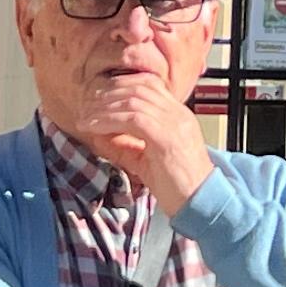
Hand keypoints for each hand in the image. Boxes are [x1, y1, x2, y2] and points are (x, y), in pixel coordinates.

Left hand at [84, 76, 219, 216]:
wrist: (200, 203)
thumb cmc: (176, 186)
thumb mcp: (146, 160)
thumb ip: (126, 145)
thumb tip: (98, 135)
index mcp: (178, 115)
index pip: (149, 84)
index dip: (120, 85)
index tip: (98, 97)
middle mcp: (178, 114)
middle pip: (139, 87)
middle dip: (107, 93)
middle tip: (85, 105)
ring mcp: (174, 124)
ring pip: (132, 100)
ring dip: (103, 108)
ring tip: (85, 118)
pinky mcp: (166, 138)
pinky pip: (132, 119)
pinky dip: (108, 120)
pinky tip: (93, 128)